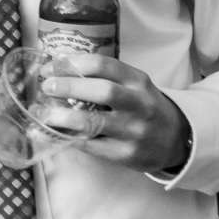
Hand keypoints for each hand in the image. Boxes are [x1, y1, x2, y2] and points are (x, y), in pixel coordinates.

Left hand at [40, 53, 192, 175]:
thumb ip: (104, 77)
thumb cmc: (143, 107)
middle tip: (46, 86)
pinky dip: (68, 138)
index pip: (104, 65)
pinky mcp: (126, 155)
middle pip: (103, 91)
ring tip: (43, 113)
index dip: (73, 64)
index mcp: (138, 82)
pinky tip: (51, 133)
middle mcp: (139, 105)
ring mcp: (134, 131)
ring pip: (95, 122)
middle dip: (69, 87)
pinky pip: (92, 146)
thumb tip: (56, 70)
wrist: (176, 140)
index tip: (50, 67)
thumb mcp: (133, 85)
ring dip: (63, 117)